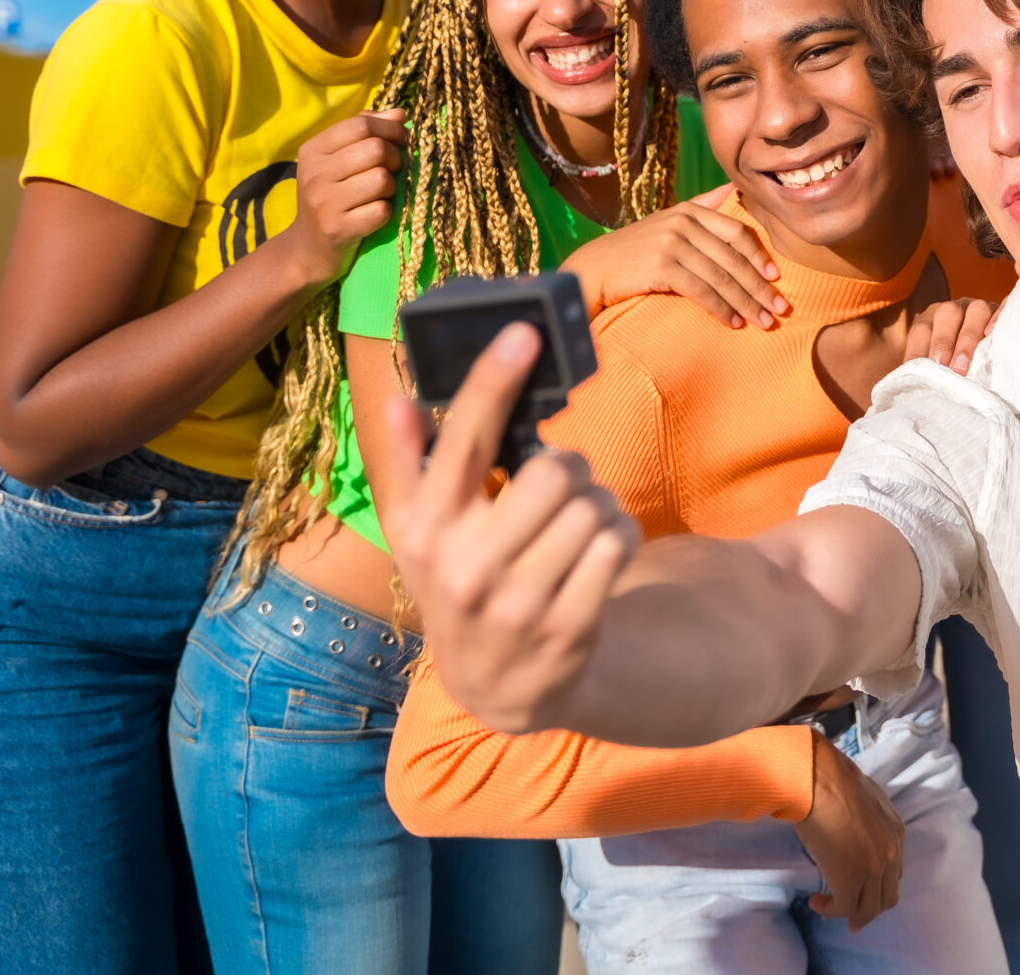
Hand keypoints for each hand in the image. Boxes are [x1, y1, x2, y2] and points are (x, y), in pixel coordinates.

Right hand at [280, 109, 405, 284]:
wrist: (307, 249)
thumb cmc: (330, 197)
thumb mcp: (337, 161)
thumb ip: (365, 132)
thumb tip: (399, 114)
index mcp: (312, 150)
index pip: (360, 124)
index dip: (389, 128)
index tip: (399, 139)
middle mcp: (314, 174)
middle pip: (375, 149)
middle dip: (394, 158)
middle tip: (390, 171)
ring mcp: (324, 203)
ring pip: (381, 179)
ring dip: (390, 187)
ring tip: (379, 194)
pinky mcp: (338, 229)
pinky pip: (382, 211)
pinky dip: (385, 212)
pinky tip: (374, 215)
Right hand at [379, 324, 642, 732]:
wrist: (498, 686)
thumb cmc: (461, 584)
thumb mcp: (422, 534)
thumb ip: (410, 467)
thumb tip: (399, 401)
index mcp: (425, 531)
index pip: (463, 441)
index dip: (493, 381)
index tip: (522, 333)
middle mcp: (464, 568)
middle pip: (555, 471)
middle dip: (571, 470)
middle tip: (561, 489)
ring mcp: (517, 603)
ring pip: (593, 506)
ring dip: (599, 505)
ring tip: (577, 527)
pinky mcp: (567, 628)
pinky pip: (619, 544)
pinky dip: (621, 536)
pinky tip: (599, 552)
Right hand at [563, 201, 787, 328]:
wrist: (590, 270)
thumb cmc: (632, 250)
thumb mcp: (666, 222)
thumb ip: (700, 206)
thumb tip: (733, 189)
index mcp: (688, 210)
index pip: (737, 232)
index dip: (760, 255)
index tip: (777, 278)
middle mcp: (682, 223)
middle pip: (733, 257)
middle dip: (761, 286)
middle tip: (781, 308)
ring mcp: (671, 243)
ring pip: (721, 277)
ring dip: (747, 303)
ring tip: (764, 322)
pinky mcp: (660, 267)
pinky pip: (701, 291)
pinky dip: (721, 309)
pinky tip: (734, 323)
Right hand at [795, 731, 904, 928]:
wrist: (820, 781)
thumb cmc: (833, 781)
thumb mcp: (864, 798)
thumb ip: (867, 819)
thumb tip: (852, 827)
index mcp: (897, 832)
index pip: (894, 872)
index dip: (879, 886)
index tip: (863, 890)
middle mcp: (891, 853)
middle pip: (887, 897)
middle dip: (870, 910)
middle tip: (854, 918)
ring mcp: (873, 869)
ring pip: (869, 908)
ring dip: (850, 914)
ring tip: (829, 908)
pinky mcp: (850, 880)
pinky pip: (844, 908)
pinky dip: (829, 910)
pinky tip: (816, 903)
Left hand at [902, 299, 997, 373]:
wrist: (994, 357)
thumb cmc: (955, 368)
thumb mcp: (938, 368)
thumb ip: (926, 374)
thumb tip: (911, 393)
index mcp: (933, 320)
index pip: (921, 329)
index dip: (919, 351)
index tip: (921, 377)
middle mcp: (956, 310)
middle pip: (947, 314)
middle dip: (943, 343)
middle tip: (945, 371)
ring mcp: (981, 308)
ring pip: (976, 310)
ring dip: (968, 337)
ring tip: (963, 365)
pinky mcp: (1004, 311)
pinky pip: (1004, 306)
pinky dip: (998, 317)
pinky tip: (992, 333)